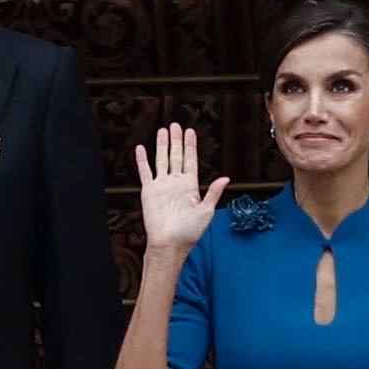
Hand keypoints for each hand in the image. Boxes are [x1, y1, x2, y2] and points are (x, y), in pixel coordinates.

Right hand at [133, 123, 230, 251]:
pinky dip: (142, 160)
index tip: (191, 132)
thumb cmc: (189, 232)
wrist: (169, 243)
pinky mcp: (149, 191)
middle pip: (176, 156)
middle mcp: (176, 183)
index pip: (191, 160)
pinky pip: (145, 172)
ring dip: (162, 145)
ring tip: (162, 131)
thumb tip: (226, 178)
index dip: (191, 146)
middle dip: (176, 140)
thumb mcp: (207, 211)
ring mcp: (162, 186)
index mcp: (190, 186)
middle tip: (176, 125)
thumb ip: (213, 193)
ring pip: (162, 160)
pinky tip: (141, 149)